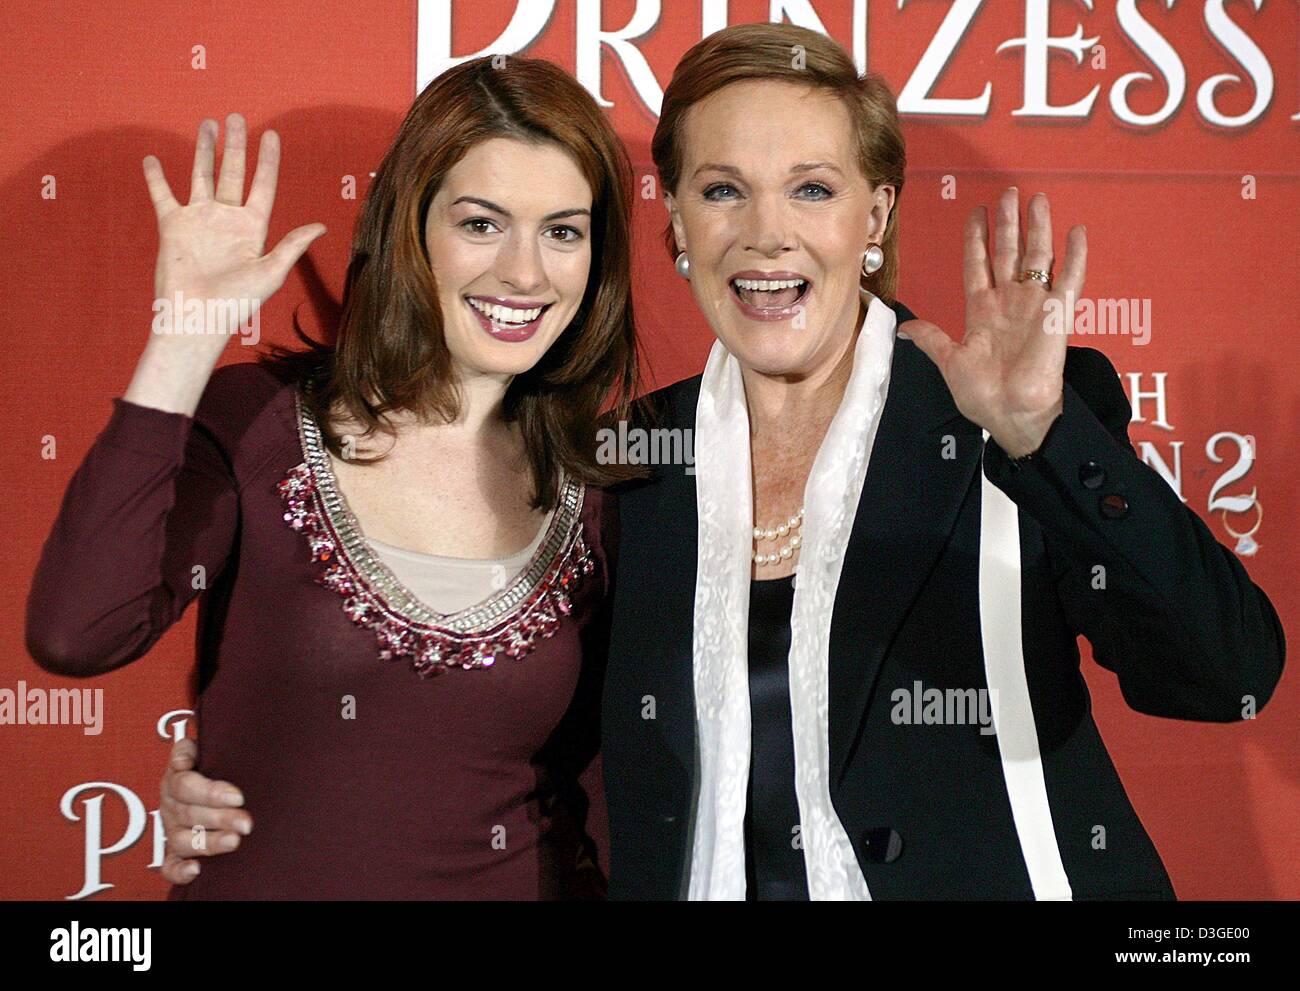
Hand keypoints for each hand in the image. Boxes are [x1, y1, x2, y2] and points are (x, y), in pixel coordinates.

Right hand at [144, 112, 324, 343]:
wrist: (198, 316)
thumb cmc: (238, 300)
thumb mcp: (272, 271)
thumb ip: (293, 245)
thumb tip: (322, 226)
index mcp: (253, 228)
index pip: (263, 185)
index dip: (268, 160)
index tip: (271, 134)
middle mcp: (227, 220)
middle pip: (233, 172)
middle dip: (235, 145)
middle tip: (237, 117)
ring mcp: (199, 220)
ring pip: (202, 175)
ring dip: (204, 151)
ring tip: (208, 125)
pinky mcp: (173, 226)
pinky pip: (162, 195)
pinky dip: (156, 177)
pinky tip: (152, 158)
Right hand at [159, 737, 252, 884]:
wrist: (209, 777)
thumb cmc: (215, 762)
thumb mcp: (205, 747)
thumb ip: (191, 747)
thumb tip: (182, 758)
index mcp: (176, 779)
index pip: (186, 785)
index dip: (210, 791)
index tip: (238, 796)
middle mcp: (171, 806)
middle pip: (190, 814)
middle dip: (221, 818)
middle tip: (246, 822)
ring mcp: (172, 830)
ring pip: (183, 840)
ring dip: (209, 842)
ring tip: (235, 842)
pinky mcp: (175, 852)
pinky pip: (170, 866)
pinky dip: (179, 871)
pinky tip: (196, 870)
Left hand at [902, 187, 1085, 457]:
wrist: (1010, 415)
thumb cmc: (983, 395)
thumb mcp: (950, 363)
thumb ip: (932, 340)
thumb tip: (906, 327)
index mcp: (982, 312)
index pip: (978, 265)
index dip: (977, 239)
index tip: (977, 213)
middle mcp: (1009, 304)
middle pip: (1007, 253)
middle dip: (1007, 223)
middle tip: (1008, 193)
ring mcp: (1033, 307)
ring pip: (1036, 258)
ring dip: (1037, 229)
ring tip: (1037, 200)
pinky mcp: (1056, 317)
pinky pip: (1068, 281)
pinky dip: (1075, 256)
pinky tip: (1077, 231)